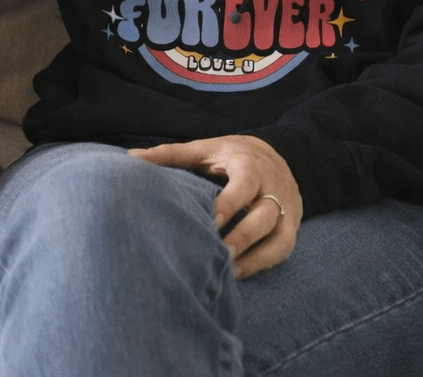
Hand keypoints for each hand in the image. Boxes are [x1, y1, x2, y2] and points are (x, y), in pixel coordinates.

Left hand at [130, 135, 301, 279]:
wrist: (278, 155)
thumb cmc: (230, 154)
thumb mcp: (205, 148)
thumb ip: (170, 154)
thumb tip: (131, 158)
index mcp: (250, 165)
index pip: (245, 184)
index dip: (230, 204)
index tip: (210, 223)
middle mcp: (273, 187)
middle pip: (265, 214)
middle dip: (244, 236)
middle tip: (219, 255)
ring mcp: (287, 209)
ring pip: (279, 237)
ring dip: (255, 258)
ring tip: (227, 272)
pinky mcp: (291, 227)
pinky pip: (282, 250)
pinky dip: (262, 264)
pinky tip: (237, 274)